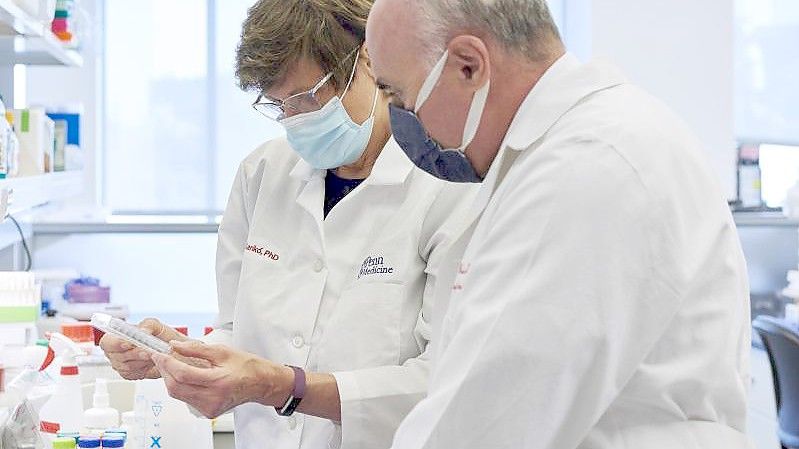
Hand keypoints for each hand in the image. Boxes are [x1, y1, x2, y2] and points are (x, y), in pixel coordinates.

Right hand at [99, 318, 186, 379]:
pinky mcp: (129, 374)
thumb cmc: (160, 336)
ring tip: (153, 356)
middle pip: (117, 356)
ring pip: (127, 366)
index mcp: (116, 336)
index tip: (129, 344)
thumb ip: (148, 325)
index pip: (107, 342)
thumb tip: (142, 331)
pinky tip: (152, 363)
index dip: (116, 344)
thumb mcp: (156, 325)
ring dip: (142, 361)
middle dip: (134, 354)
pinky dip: (145, 368)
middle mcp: (115, 352)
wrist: (172, 349)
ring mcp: (121, 364)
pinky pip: (134, 373)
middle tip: (147, 352)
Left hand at [150, 341, 293, 418]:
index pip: (182, 374)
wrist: (260, 383)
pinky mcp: (208, 412)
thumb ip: (196, 349)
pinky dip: (181, 387)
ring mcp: (209, 408)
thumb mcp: (222, 351)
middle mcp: (212, 398)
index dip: (166, 363)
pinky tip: (185, 376)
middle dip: (164, 371)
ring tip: (171, 365)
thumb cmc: (246, 366)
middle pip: (176, 387)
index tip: (158, 353)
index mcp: (218, 382)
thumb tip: (175, 346)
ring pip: (178, 395)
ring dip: (171, 379)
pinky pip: (186, 399)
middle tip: (160, 358)